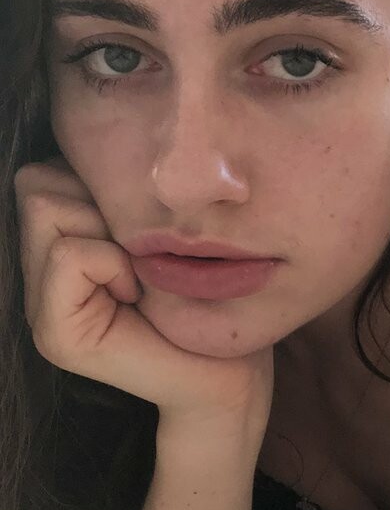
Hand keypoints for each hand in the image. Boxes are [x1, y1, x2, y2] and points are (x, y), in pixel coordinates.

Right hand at [14, 155, 273, 432]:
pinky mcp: (56, 335)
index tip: (140, 233)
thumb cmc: (209, 293)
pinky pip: (70, 255)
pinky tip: (139, 297)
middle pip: (37, 184)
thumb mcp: (156, 227)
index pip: (42, 172)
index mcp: (58, 249)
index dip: (97, 187)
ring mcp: (41, 309)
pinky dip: (113, 263)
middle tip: (140, 255)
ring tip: (141, 277)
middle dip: (99, 204)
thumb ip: (113, 193)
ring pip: (49, 209)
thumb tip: (95, 136)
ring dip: (111, 233)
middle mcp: (37, 278)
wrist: (231, 373)